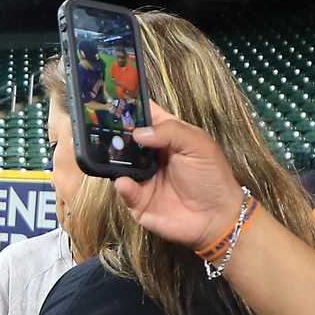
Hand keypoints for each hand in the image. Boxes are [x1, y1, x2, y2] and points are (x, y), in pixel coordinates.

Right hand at [113, 102, 244, 251]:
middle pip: (125, 138)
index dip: (129, 107)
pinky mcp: (137, 201)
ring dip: (112, 158)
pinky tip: (126, 181)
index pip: (144, 115)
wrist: (216, 218)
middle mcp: (149, 154)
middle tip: (97, 125)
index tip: (110, 97)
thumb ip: (170, 131)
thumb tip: (138, 132)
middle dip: (111, 132)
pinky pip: (125, 190)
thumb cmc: (211, 177)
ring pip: (118, 164)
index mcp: (165, 136)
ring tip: (105, 151)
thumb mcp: (197, 145)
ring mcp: (142, 177)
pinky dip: (123, 186)